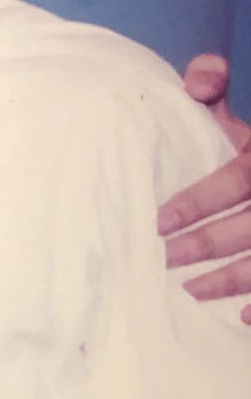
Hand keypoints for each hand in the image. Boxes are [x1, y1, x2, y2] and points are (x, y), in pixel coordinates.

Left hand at [159, 54, 250, 323]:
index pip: (231, 184)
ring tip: (190, 290)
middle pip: (245, 230)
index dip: (196, 204)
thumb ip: (212, 88)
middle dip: (203, 247)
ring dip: (230, 281)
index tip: (158, 223)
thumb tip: (197, 80)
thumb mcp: (240, 118)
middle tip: (162, 259)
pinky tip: (244, 318)